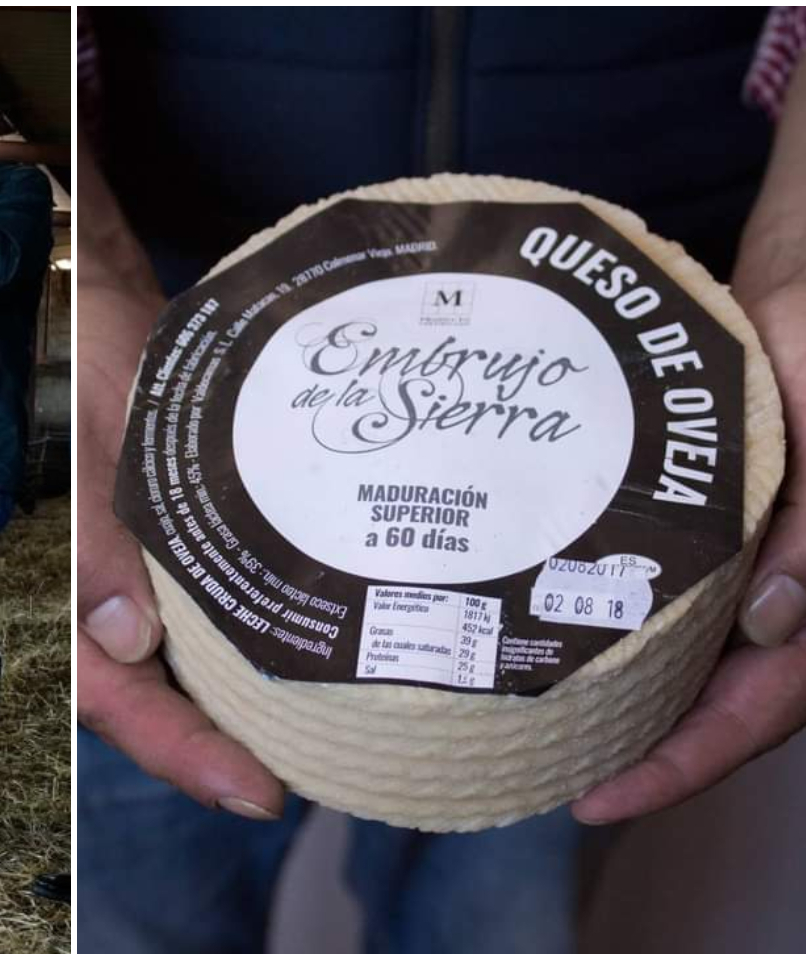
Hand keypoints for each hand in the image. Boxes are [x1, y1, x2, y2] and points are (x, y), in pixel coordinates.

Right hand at [74, 282, 286, 819]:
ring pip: (182, 668)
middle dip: (211, 750)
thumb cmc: (92, 360)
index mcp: (69, 578)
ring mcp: (146, 573)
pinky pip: (210, 616)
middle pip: (149, 698)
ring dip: (234, 711)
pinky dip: (250, 648)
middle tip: (283, 788)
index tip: (251, 791)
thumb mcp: (91, 437)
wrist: (107, 300)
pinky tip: (307, 663)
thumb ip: (97, 540)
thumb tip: (129, 642)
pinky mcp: (183, 546)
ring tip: (311, 749)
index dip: (176, 748)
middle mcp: (107, 591)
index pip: (111, 690)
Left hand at [572, 278, 805, 824]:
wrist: (809, 264)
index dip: (688, 764)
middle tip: (541, 773)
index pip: (770, 704)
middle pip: (726, 697)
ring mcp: (758, 554)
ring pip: (697, 653)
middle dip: (644, 745)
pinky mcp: (719, 520)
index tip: (599, 800)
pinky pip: (676, 591)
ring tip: (534, 720)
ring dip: (630, 691)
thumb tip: (767, 628)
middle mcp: (796, 583)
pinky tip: (554, 625)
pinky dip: (624, 617)